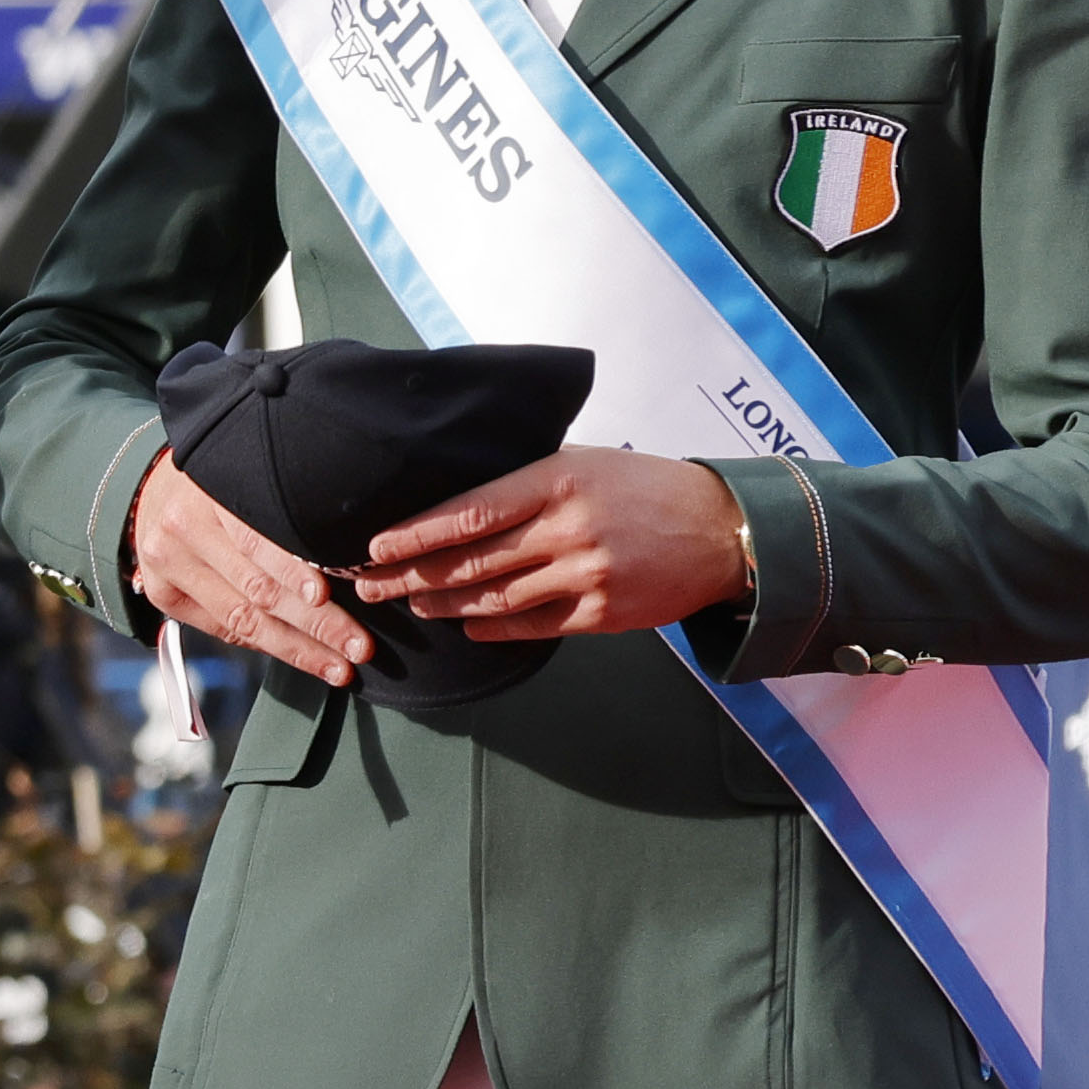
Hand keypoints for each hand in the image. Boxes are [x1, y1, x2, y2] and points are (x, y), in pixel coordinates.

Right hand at [124, 449, 370, 693]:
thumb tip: (351, 563)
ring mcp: (167, 562)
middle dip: (315, 623)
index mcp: (212, 488)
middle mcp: (183, 525)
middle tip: (357, 647)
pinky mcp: (162, 593)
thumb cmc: (224, 484)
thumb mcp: (254, 477)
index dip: (293, 571)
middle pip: (256, 587)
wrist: (154, 490)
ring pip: (242, 617)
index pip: (257, 540)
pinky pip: (223, 627)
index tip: (327, 597)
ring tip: (337, 666)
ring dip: (296, 647)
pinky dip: (265, 644)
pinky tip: (299, 654)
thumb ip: (289, 510)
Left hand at [359, 449, 751, 649]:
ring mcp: (586, 575)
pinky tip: (466, 624)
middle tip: (368, 584)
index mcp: (556, 481)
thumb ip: (525, 480)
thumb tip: (455, 501)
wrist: (721, 529)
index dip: (415, 534)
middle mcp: (567, 529)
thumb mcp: (583, 461)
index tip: (375, 546)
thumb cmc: (642, 487)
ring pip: (494, 598)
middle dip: (410, 575)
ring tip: (411, 602)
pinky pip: (532, 625)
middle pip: (470, 561)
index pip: (468, 511)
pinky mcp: (603, 613)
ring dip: (444, 603)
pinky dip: (492, 627)